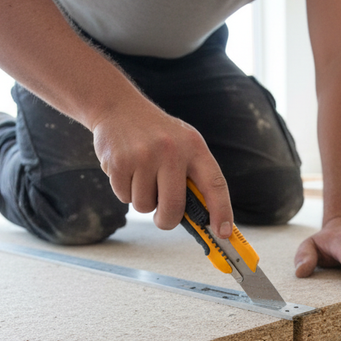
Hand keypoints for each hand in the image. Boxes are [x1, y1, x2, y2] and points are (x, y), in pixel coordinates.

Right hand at [92, 101, 233, 237]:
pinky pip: (124, 198)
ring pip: (145, 206)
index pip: (215, 185)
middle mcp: (171, 150)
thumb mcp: (183, 144)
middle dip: (167, 220)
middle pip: (174, 207)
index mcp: (194, 146)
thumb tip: (203, 219)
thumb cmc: (157, 134)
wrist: (118, 107)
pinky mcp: (119, 162)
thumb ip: (193, 176)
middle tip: (163, 218)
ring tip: (141, 176)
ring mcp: (144, 156)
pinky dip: (125, 192)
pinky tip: (126, 170)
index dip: (221, 212)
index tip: (223, 233)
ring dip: (142, 200)